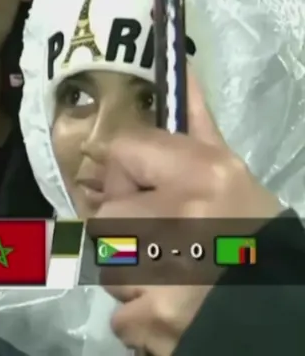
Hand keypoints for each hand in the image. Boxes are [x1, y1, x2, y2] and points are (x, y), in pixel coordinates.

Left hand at [93, 70, 282, 354]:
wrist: (280, 308)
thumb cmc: (253, 234)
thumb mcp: (231, 174)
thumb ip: (197, 127)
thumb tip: (181, 68)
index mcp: (203, 174)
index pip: (121, 153)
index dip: (129, 178)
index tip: (152, 196)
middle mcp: (181, 217)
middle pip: (105, 215)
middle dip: (127, 234)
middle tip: (169, 245)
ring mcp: (166, 271)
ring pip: (107, 266)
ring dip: (132, 277)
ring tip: (176, 278)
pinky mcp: (156, 318)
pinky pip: (119, 314)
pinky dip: (140, 319)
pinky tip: (172, 310)